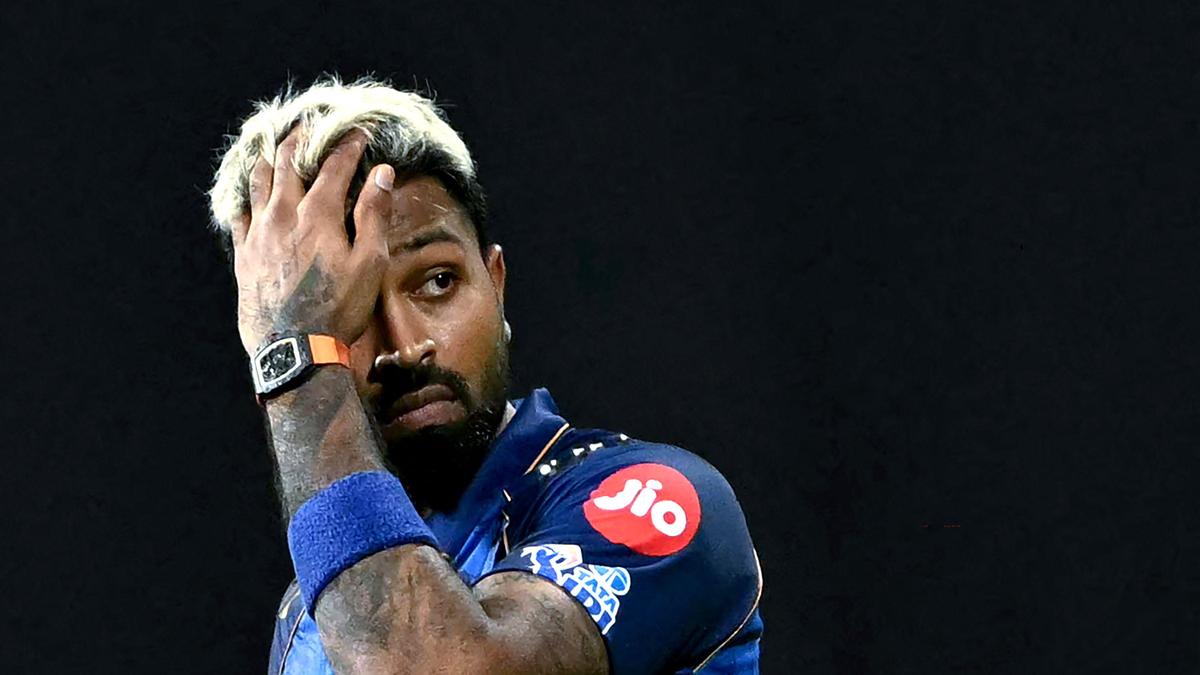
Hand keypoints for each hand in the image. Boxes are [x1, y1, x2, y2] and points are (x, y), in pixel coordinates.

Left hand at [230, 127, 392, 355]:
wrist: (294, 350)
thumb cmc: (339, 309)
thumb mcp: (369, 263)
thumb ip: (373, 215)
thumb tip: (382, 174)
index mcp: (318, 214)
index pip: (334, 167)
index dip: (347, 146)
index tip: (358, 133)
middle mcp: (282, 215)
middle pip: (287, 164)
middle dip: (300, 140)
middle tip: (307, 126)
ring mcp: (258, 235)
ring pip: (258, 183)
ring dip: (267, 159)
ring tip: (271, 145)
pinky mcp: (243, 256)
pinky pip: (239, 215)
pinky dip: (244, 196)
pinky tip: (246, 193)